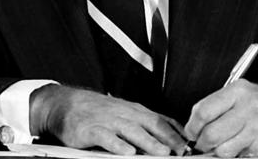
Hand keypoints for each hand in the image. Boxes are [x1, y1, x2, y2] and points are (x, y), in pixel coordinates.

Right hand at [30, 84, 186, 154]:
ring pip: (132, 130)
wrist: (67, 104)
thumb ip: (145, 124)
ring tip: (162, 152)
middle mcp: (124, 113)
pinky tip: (127, 151)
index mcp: (134, 110)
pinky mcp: (91, 130)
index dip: (176, 132)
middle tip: (182, 150)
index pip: (160, 119)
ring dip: (149, 141)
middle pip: (150, 124)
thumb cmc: (99, 112)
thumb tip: (173, 135)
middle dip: (168, 138)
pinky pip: (106, 137)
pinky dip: (117, 144)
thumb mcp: (125, 114)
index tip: (190, 145)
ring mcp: (108, 121)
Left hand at [184, 80, 257, 156]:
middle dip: (202, 143)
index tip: (191, 132)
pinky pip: (239, 156)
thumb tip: (196, 125)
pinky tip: (244, 146)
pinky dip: (237, 155)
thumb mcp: (244, 95)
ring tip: (227, 144)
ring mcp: (257, 128)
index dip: (192, 126)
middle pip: (210, 133)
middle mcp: (247, 107)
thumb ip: (220, 106)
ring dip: (220, 152)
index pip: (203, 110)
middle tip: (203, 144)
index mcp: (238, 91)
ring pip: (222, 149)